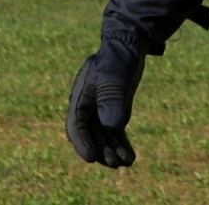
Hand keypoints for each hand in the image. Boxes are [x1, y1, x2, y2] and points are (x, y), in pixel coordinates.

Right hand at [65, 32, 144, 167]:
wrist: (129, 45)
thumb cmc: (119, 58)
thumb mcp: (115, 76)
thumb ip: (112, 98)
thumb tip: (111, 126)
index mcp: (81, 96)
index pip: (77, 124)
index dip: (82, 142)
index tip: (91, 158)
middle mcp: (89, 106)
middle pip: (91, 135)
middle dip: (100, 150)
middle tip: (113, 163)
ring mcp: (101, 110)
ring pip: (104, 137)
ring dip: (112, 151)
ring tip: (125, 163)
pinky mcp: (114, 111)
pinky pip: (115, 133)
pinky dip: (121, 145)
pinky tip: (131, 157)